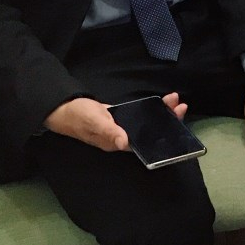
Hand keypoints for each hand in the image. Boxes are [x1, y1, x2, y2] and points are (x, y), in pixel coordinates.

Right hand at [44, 92, 186, 151]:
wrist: (63, 108)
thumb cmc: (78, 116)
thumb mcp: (94, 122)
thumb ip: (109, 132)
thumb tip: (124, 143)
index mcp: (117, 143)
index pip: (145, 142)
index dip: (162, 133)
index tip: (176, 119)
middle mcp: (122, 138)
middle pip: (150, 132)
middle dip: (167, 120)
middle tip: (180, 106)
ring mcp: (121, 129)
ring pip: (147, 123)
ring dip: (161, 113)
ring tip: (174, 100)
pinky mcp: (119, 119)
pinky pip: (140, 115)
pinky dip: (151, 109)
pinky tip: (160, 102)